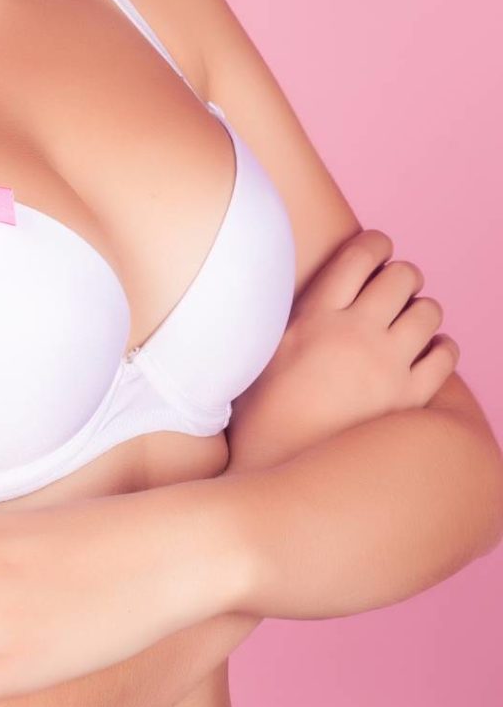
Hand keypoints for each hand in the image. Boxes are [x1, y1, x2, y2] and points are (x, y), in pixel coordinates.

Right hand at [231, 228, 459, 467]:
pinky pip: (446, 355)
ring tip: (406, 324)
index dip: (375, 242)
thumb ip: (292, 314)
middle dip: (402, 276)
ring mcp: (386, 367)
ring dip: (421, 311)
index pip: (359, 255)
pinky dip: (439, 348)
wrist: (278, 464)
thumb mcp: (263, 349)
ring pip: (430, 312)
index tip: (378, 247)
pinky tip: (420, 356)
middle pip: (403, 276)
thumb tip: (308, 283)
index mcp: (314, 316)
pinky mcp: (409, 399)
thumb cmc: (261, 408)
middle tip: (393, 290)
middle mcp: (355, 335)